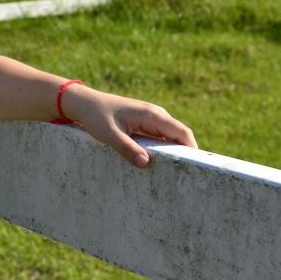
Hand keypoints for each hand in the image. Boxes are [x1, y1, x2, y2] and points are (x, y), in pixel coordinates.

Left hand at [61, 84, 197, 168]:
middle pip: (179, 135)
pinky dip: (162, 149)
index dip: (192, 148)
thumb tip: (146, 163)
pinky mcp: (144, 124)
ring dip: (173, 152)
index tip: (196, 167)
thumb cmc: (96, 115)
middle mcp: (155, 115)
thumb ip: (127, 148)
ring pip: (169, 137)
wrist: (84, 103)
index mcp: (151, 114)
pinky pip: (159, 137)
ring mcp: (150, 119)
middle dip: (184, 153)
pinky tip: (158, 163)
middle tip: (187, 176)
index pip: (181, 132)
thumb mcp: (109, 134)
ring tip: (174, 173)